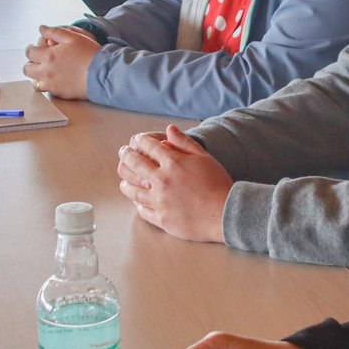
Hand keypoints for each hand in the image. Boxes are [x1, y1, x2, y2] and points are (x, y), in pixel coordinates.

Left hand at [23, 25, 99, 98]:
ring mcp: (52, 84)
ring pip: (34, 82)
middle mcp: (47, 71)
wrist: (102, 74)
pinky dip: (47, 84)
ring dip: (36, 75)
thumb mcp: (73, 37)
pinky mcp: (60, 93)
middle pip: (27, 69)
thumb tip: (41, 28)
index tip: (34, 48)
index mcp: (48, 56)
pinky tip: (54, 79)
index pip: (29, 52)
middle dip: (30, 63)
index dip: (30, 49)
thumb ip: (54, 32)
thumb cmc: (89, 54)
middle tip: (37, 60)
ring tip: (44, 71)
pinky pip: (47, 90)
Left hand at [117, 126, 231, 242]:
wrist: (225, 212)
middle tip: (123, 152)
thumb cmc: (217, 183)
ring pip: (133, 191)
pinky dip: (138, 205)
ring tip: (124, 180)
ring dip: (126, 183)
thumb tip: (168, 129)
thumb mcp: (204, 157)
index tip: (137, 139)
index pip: (149, 146)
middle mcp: (162, 180)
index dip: (141, 140)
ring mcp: (160, 201)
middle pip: (135, 164)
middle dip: (127, 155)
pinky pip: (143, 211)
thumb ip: (184, 142)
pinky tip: (138, 201)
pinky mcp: (162, 218)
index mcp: (173, 163)